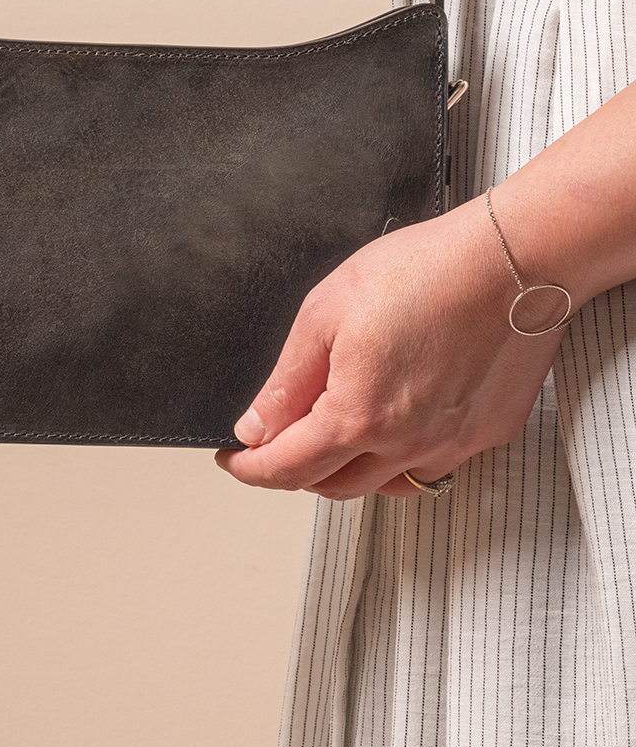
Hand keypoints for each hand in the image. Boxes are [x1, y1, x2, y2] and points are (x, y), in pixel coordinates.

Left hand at [215, 197, 566, 498]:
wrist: (512, 260)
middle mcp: (407, 444)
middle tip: (280, 440)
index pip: (288, 470)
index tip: (234, 460)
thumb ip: (288, 380)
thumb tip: (255, 428)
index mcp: (358, 415)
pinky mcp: (488, 433)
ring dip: (352, 469)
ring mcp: (452, 445)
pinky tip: (400, 420)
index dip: (251, 470)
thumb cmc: (424, 270)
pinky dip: (405, 455)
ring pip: (386, 485)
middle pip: (335, 487)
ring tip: (339, 432)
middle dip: (297, 470)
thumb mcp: (326, 311)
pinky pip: (434, 464)